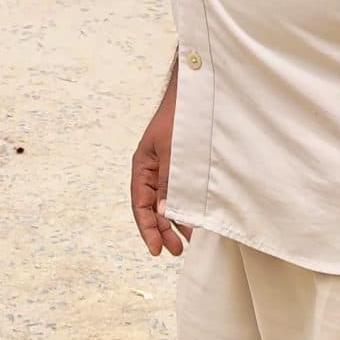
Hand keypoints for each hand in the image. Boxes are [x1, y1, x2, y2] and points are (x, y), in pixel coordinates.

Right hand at [128, 72, 190, 256]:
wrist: (198, 89)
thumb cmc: (182, 115)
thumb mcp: (174, 152)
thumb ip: (170, 183)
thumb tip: (164, 214)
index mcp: (143, 165)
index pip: (141, 204)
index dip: (148, 228)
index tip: (157, 249)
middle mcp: (154, 168)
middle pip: (154, 206)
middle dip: (163, 229)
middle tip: (177, 250)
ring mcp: (169, 166)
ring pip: (168, 200)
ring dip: (177, 220)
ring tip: (189, 240)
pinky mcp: (185, 164)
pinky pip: (182, 189)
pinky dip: (187, 204)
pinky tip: (196, 216)